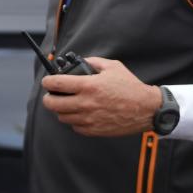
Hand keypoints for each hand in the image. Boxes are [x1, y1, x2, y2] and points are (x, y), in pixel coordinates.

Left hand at [41, 57, 161, 136]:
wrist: (145, 109)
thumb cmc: (130, 87)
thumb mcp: (112, 67)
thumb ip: (93, 62)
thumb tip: (79, 62)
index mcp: (88, 85)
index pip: (56, 84)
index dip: (47, 82)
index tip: (47, 81)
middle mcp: (85, 103)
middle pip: (52, 104)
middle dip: (48, 98)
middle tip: (52, 95)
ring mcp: (88, 118)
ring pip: (62, 117)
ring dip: (61, 110)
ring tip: (68, 104)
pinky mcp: (93, 130)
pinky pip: (74, 127)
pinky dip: (74, 120)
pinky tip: (80, 114)